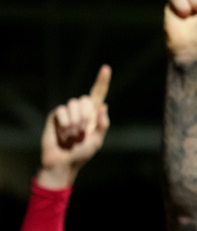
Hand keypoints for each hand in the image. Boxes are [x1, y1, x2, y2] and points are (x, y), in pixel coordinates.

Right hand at [37, 65, 110, 189]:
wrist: (63, 162)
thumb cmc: (82, 153)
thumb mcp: (97, 141)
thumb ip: (103, 125)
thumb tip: (104, 105)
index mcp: (94, 114)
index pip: (98, 94)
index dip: (102, 81)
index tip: (106, 68)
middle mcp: (81, 110)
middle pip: (86, 99)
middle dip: (85, 115)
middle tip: (82, 132)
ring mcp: (67, 112)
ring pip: (73, 103)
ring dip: (75, 121)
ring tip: (73, 135)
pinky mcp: (55, 116)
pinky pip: (61, 111)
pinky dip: (65, 123)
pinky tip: (63, 133)